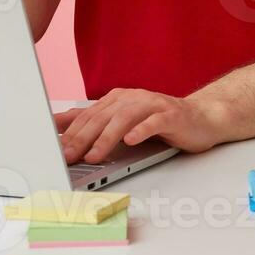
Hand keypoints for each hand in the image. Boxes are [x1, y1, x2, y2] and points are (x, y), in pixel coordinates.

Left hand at [53, 89, 232, 163]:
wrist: (201, 118)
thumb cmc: (160, 123)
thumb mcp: (123, 122)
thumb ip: (94, 122)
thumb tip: (59, 125)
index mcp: (119, 99)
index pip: (89, 114)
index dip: (70, 132)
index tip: (54, 148)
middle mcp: (134, 98)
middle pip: (103, 116)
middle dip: (83, 137)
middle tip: (68, 156)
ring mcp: (153, 104)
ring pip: (125, 118)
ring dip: (107, 138)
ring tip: (94, 156)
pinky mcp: (171, 115)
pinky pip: (154, 122)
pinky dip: (141, 131)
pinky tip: (130, 141)